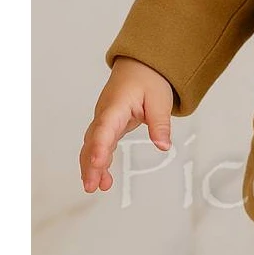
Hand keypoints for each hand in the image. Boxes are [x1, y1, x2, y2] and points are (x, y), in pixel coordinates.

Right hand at [79, 57, 173, 192]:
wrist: (140, 67)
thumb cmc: (147, 80)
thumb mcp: (160, 100)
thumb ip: (160, 124)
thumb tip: (163, 146)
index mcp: (116, 105)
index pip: (105, 128)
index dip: (99, 146)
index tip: (98, 162)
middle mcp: (105, 114)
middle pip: (93, 141)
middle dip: (90, 164)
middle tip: (91, 185)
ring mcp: (104, 121)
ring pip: (92, 146)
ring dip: (92, 167)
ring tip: (95, 187)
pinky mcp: (107, 127)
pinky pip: (99, 146)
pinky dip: (99, 163)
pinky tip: (103, 180)